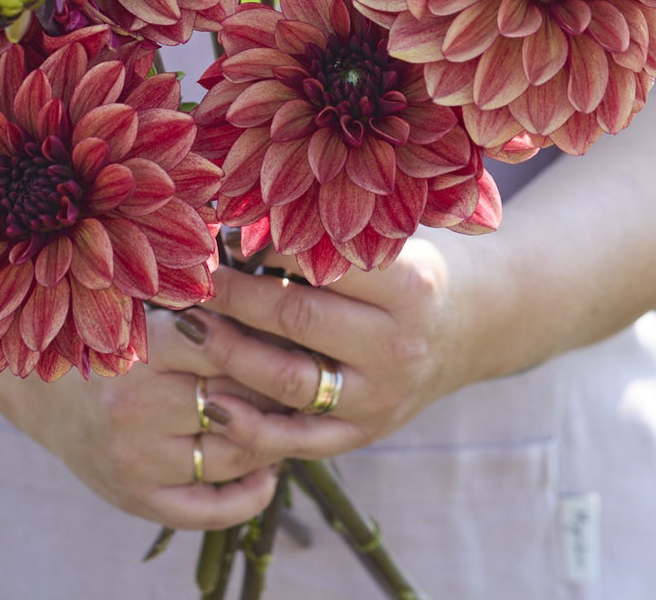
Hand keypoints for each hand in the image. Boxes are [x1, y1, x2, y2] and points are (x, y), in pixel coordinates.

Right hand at [0, 306, 296, 529]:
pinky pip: (208, 509)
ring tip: (293, 421)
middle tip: (310, 379)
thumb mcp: (141, 309)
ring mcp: (136, 460)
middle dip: (280, 393)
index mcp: (140, 351)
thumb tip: (270, 288)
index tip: (299, 335)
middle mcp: (136, 409)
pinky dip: (248, 496)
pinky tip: (267, 475)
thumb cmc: (105, 338)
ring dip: (274, 441)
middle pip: (238, 403)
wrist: (41, 391)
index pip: (228, 347)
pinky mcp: (135, 499)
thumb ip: (195, 301)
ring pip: (233, 456)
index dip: (271, 340)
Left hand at [179, 234, 484, 460]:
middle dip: (234, 295)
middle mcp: (396, 345)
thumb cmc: (407, 270)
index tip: (224, 234)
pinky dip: (249, 427)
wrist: (467, 328)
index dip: (264, 247)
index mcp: (408, 286)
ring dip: (228, 352)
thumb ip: (330, 236)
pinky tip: (211, 402)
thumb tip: (241, 215)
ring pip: (288, 380)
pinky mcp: (362, 434)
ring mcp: (379, 397)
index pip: (321, 263)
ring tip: (189, 325)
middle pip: (296, 318)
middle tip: (194, 277)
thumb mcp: (389, 241)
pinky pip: (296, 440)